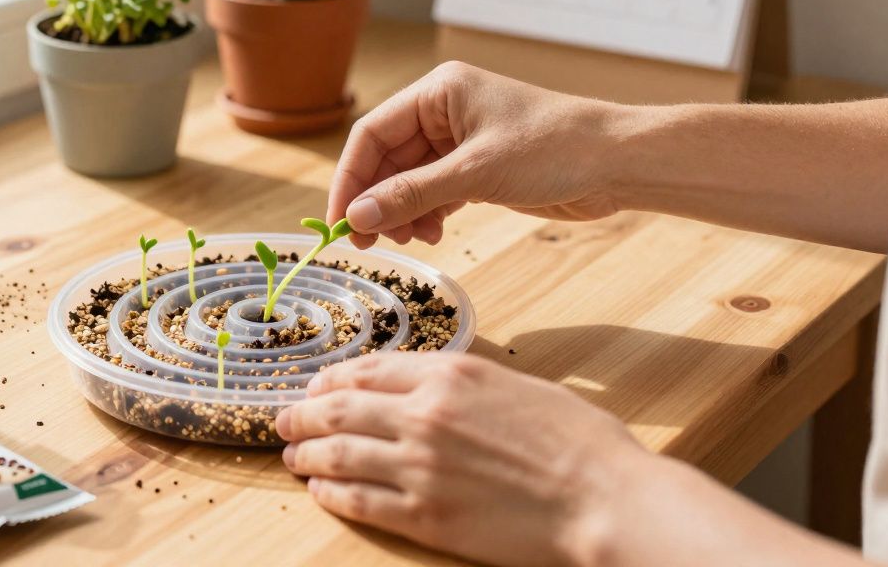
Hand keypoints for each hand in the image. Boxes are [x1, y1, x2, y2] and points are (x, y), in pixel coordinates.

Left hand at [276, 352, 652, 566]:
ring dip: (306, 453)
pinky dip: (330, 493)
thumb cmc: (577, 440)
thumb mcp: (514, 384)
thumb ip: (459, 382)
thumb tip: (421, 384)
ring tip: (292, 456)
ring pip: (337, 454)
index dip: (331, 380)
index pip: (367, 370)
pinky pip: (358, 501)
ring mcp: (419, 467)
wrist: (604, 498)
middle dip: (302, 414)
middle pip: (338, 409)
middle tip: (284, 419)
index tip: (314, 388)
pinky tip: (320, 491)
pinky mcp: (424, 517)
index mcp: (449, 374)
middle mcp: (424, 415)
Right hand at [329, 61, 628, 247]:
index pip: (372, 134)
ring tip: (413, 238)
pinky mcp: (479, 168)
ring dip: (403, 212)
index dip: (350, 178)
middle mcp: (444, 112)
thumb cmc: (554, 149)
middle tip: (369, 242)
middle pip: (387, 159)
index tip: (340, 220)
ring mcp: (461, 141)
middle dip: (377, 200)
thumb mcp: (476, 173)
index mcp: (438, 93)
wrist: (618, 163)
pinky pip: (434, 191)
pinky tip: (435, 233)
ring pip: (409, 180)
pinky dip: (428, 214)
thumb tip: (358, 215)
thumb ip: (413, 194)